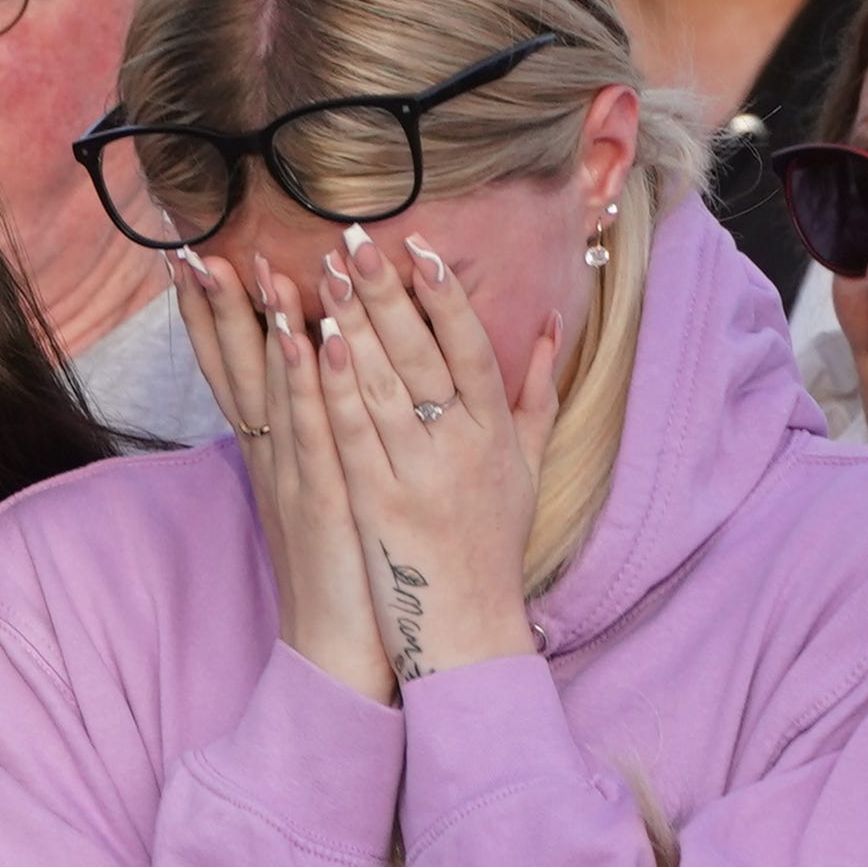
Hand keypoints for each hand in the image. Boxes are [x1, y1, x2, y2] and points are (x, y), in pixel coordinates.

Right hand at [176, 247, 386, 703]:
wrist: (339, 651)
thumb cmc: (344, 570)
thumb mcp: (324, 492)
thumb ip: (318, 439)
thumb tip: (317, 390)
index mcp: (273, 456)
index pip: (236, 372)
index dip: (213, 318)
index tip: (195, 260)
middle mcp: (272, 460)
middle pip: (237, 371)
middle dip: (216, 310)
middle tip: (195, 249)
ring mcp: (293, 478)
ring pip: (271, 392)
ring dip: (259, 327)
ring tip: (250, 267)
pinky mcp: (323, 501)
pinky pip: (312, 432)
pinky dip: (304, 384)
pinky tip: (305, 339)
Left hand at [311, 229, 550, 680]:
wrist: (464, 628)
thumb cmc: (491, 543)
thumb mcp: (528, 467)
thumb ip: (538, 393)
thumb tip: (552, 325)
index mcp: (497, 433)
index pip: (473, 348)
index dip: (445, 296)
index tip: (420, 246)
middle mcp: (462, 447)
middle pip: (422, 355)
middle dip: (387, 293)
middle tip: (354, 238)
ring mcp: (418, 475)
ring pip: (383, 385)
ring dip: (351, 324)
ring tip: (321, 272)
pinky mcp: (377, 502)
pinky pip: (353, 434)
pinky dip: (336, 386)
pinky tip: (315, 344)